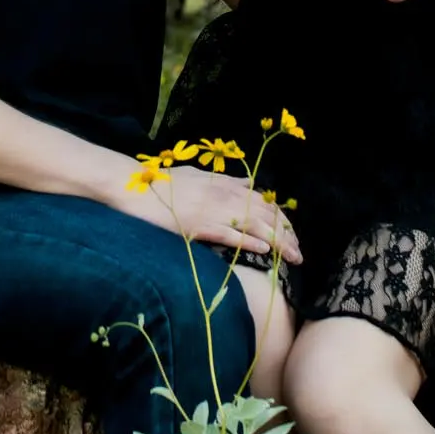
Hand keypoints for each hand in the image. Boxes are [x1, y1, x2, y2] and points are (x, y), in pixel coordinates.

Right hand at [116, 165, 302, 264]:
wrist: (134, 186)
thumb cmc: (163, 181)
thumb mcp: (199, 175)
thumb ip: (224, 180)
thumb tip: (245, 183)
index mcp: (226, 184)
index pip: (265, 202)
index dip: (283, 219)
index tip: (293, 236)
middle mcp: (225, 195)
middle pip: (267, 215)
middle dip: (288, 235)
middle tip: (300, 254)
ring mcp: (213, 210)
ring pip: (255, 226)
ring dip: (278, 243)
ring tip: (293, 258)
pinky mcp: (199, 225)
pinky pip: (230, 235)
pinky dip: (249, 242)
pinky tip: (264, 252)